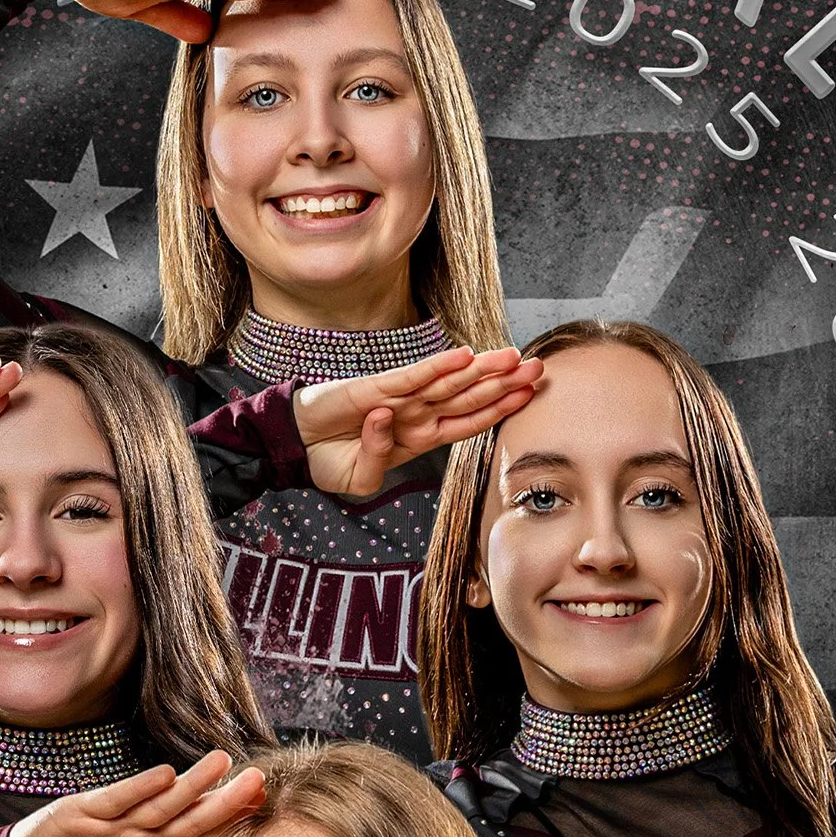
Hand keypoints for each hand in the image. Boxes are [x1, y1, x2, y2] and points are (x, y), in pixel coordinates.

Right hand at [7, 753, 266, 836]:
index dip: (230, 830)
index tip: (260, 813)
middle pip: (192, 819)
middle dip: (225, 801)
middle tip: (257, 779)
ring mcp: (119, 824)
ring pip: (163, 802)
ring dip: (192, 783)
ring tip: (221, 762)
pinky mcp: (88, 810)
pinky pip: (119, 798)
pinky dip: (140, 787)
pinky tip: (166, 775)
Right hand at [295, 347, 543, 497]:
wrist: (295, 447)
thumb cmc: (329, 461)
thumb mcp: (360, 480)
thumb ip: (378, 462)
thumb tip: (388, 422)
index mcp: (419, 437)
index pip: (469, 421)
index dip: (499, 407)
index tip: (530, 395)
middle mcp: (416, 414)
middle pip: (469, 397)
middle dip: (505, 382)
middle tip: (540, 367)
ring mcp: (398, 399)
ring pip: (449, 383)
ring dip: (482, 370)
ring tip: (514, 357)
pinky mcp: (374, 387)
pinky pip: (411, 377)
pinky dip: (435, 367)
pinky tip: (462, 357)